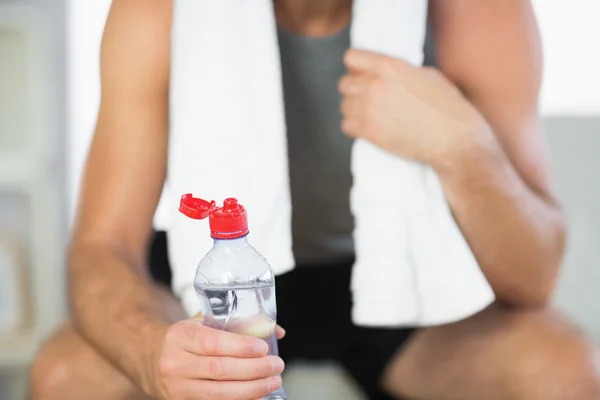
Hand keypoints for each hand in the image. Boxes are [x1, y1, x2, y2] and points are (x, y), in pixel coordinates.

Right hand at [152, 315, 285, 399]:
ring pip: (218, 394)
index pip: (212, 342)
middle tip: (276, 365)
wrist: (153, 359)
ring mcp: (178, 387)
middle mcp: (175, 363)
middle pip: (218, 370)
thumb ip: (238, 323)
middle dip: (253, 369)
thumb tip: (277, 331)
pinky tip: (258, 395)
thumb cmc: (187, 338)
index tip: (263, 348)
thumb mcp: (204, 322)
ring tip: (273, 381)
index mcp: (180, 335)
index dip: (241, 347)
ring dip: (251, 389)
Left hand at [339, 49, 493, 168]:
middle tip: (369, 100)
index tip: (362, 75)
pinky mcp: (368, 131)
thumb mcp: (429, 76)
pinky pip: (346, 126)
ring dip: (355, 111)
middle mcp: (375, 85)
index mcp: (390, 67)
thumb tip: (389, 76)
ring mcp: (369, 109)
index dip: (357, 67)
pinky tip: (371, 129)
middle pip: (344, 84)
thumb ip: (402, 73)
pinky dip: (355, 128)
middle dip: (355, 91)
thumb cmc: (449, 109)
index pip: (352, 58)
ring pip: (344, 106)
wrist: (455, 140)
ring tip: (373, 116)